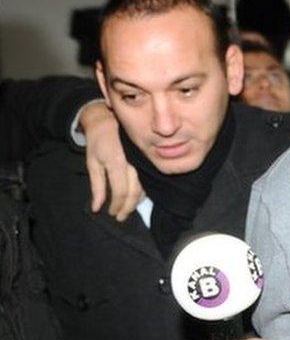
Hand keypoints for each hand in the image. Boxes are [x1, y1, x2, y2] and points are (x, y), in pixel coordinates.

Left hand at [79, 102, 143, 221]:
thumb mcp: (92, 163)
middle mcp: (133, 163)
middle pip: (134, 192)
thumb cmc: (98, 142)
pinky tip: (134, 198)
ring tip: (126, 210)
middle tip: (120, 217)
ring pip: (143, 188)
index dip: (117, 205)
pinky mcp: (146, 161)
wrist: (110, 121)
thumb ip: (97, 186)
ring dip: (135, 202)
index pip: (120, 191)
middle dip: (127, 207)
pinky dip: (141, 193)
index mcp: (117, 162)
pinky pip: (147, 181)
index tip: (111, 213)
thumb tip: (96, 208)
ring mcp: (142, 161)